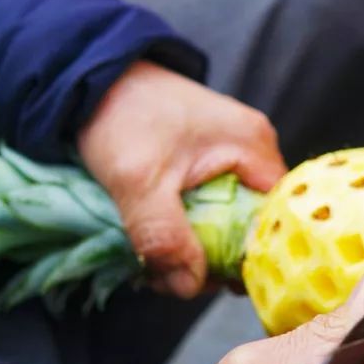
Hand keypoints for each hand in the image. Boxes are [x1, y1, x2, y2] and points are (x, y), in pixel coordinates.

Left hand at [77, 61, 285, 297]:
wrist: (88, 76)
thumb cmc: (119, 117)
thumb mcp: (139, 182)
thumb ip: (166, 237)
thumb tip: (189, 288)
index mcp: (253, 146)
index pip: (276, 219)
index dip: (250, 258)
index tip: (213, 284)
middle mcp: (250, 147)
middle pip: (252, 223)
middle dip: (216, 258)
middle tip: (175, 279)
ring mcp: (228, 151)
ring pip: (226, 218)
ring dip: (196, 246)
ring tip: (160, 265)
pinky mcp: (203, 158)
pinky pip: (208, 205)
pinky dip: (186, 227)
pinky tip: (159, 243)